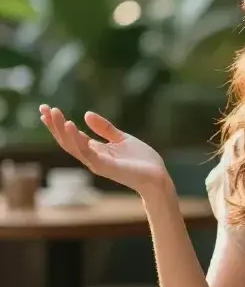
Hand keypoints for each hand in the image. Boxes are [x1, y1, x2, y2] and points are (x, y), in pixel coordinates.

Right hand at [39, 106, 168, 196]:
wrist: (158, 177)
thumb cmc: (142, 161)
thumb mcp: (122, 139)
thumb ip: (105, 129)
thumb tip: (86, 114)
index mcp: (96, 150)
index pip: (72, 137)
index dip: (58, 124)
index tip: (45, 110)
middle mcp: (93, 158)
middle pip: (67, 141)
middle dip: (54, 126)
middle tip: (43, 109)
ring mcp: (98, 163)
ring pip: (73, 147)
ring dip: (62, 130)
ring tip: (54, 113)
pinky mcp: (107, 167)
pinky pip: (88, 153)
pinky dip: (78, 141)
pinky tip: (72, 126)